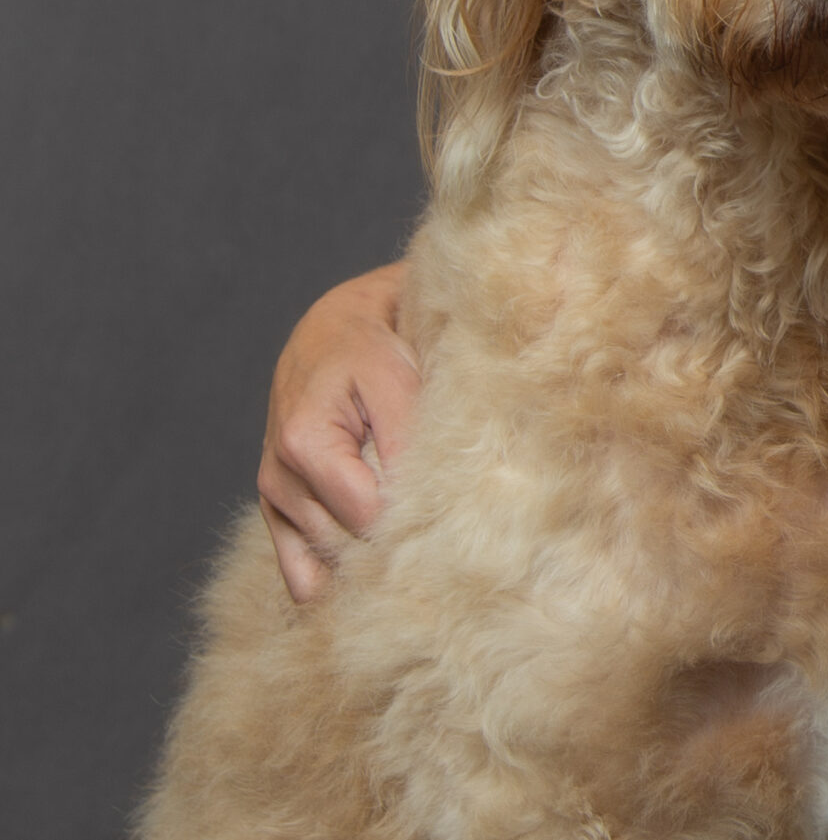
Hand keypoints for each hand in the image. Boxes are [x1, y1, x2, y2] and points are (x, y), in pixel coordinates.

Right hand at [257, 260, 417, 601]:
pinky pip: (297, 568)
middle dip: (391, 552)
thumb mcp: (396, 379)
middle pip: (342, 545)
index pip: (365, 516)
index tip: (452, 531)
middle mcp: (280, 479)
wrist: (331, 332)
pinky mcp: (278, 508)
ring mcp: (275, 498)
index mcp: (305, 445)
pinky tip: (362, 594)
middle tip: (444, 562)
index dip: (411, 527)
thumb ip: (403, 440)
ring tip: (413, 574)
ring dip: (363, 568)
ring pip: (322, 562)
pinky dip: (328, 581)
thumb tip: (417, 503)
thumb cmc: (370, 351)